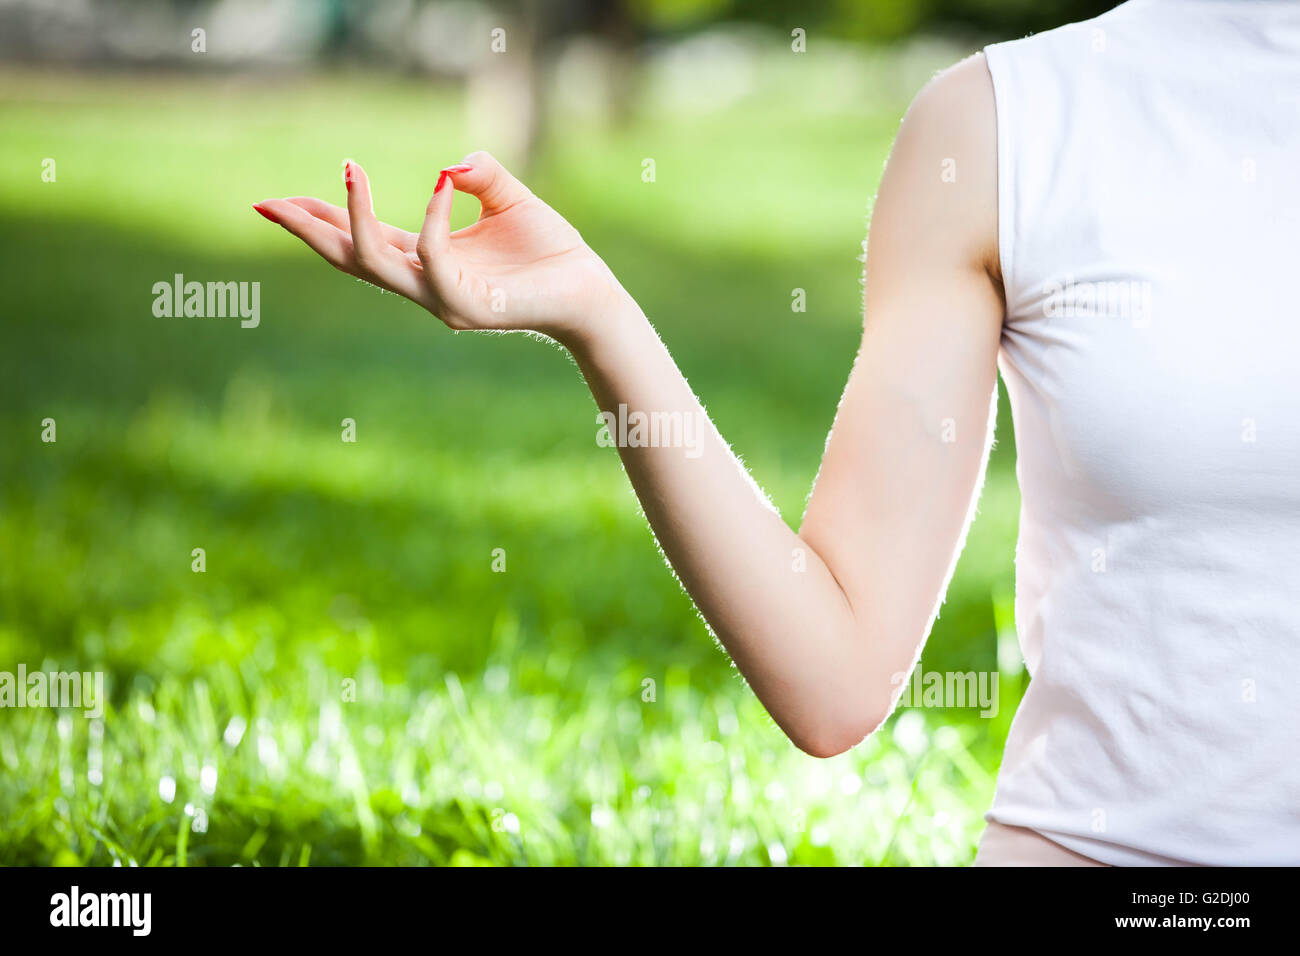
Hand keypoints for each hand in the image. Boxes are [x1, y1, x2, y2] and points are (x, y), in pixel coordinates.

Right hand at [254, 151, 628, 346]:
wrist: (589, 288)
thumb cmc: (549, 249)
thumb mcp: (506, 197)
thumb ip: (476, 175)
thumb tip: (449, 165)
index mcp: (426, 261)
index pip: (361, 242)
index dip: (321, 221)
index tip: (277, 200)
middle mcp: (426, 285)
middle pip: (350, 259)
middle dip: (309, 231)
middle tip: (266, 204)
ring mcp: (442, 300)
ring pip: (378, 263)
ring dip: (356, 218)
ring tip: (349, 169)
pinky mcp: (469, 306)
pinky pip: (436, 257)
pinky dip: (433, 219)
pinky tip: (440, 184)